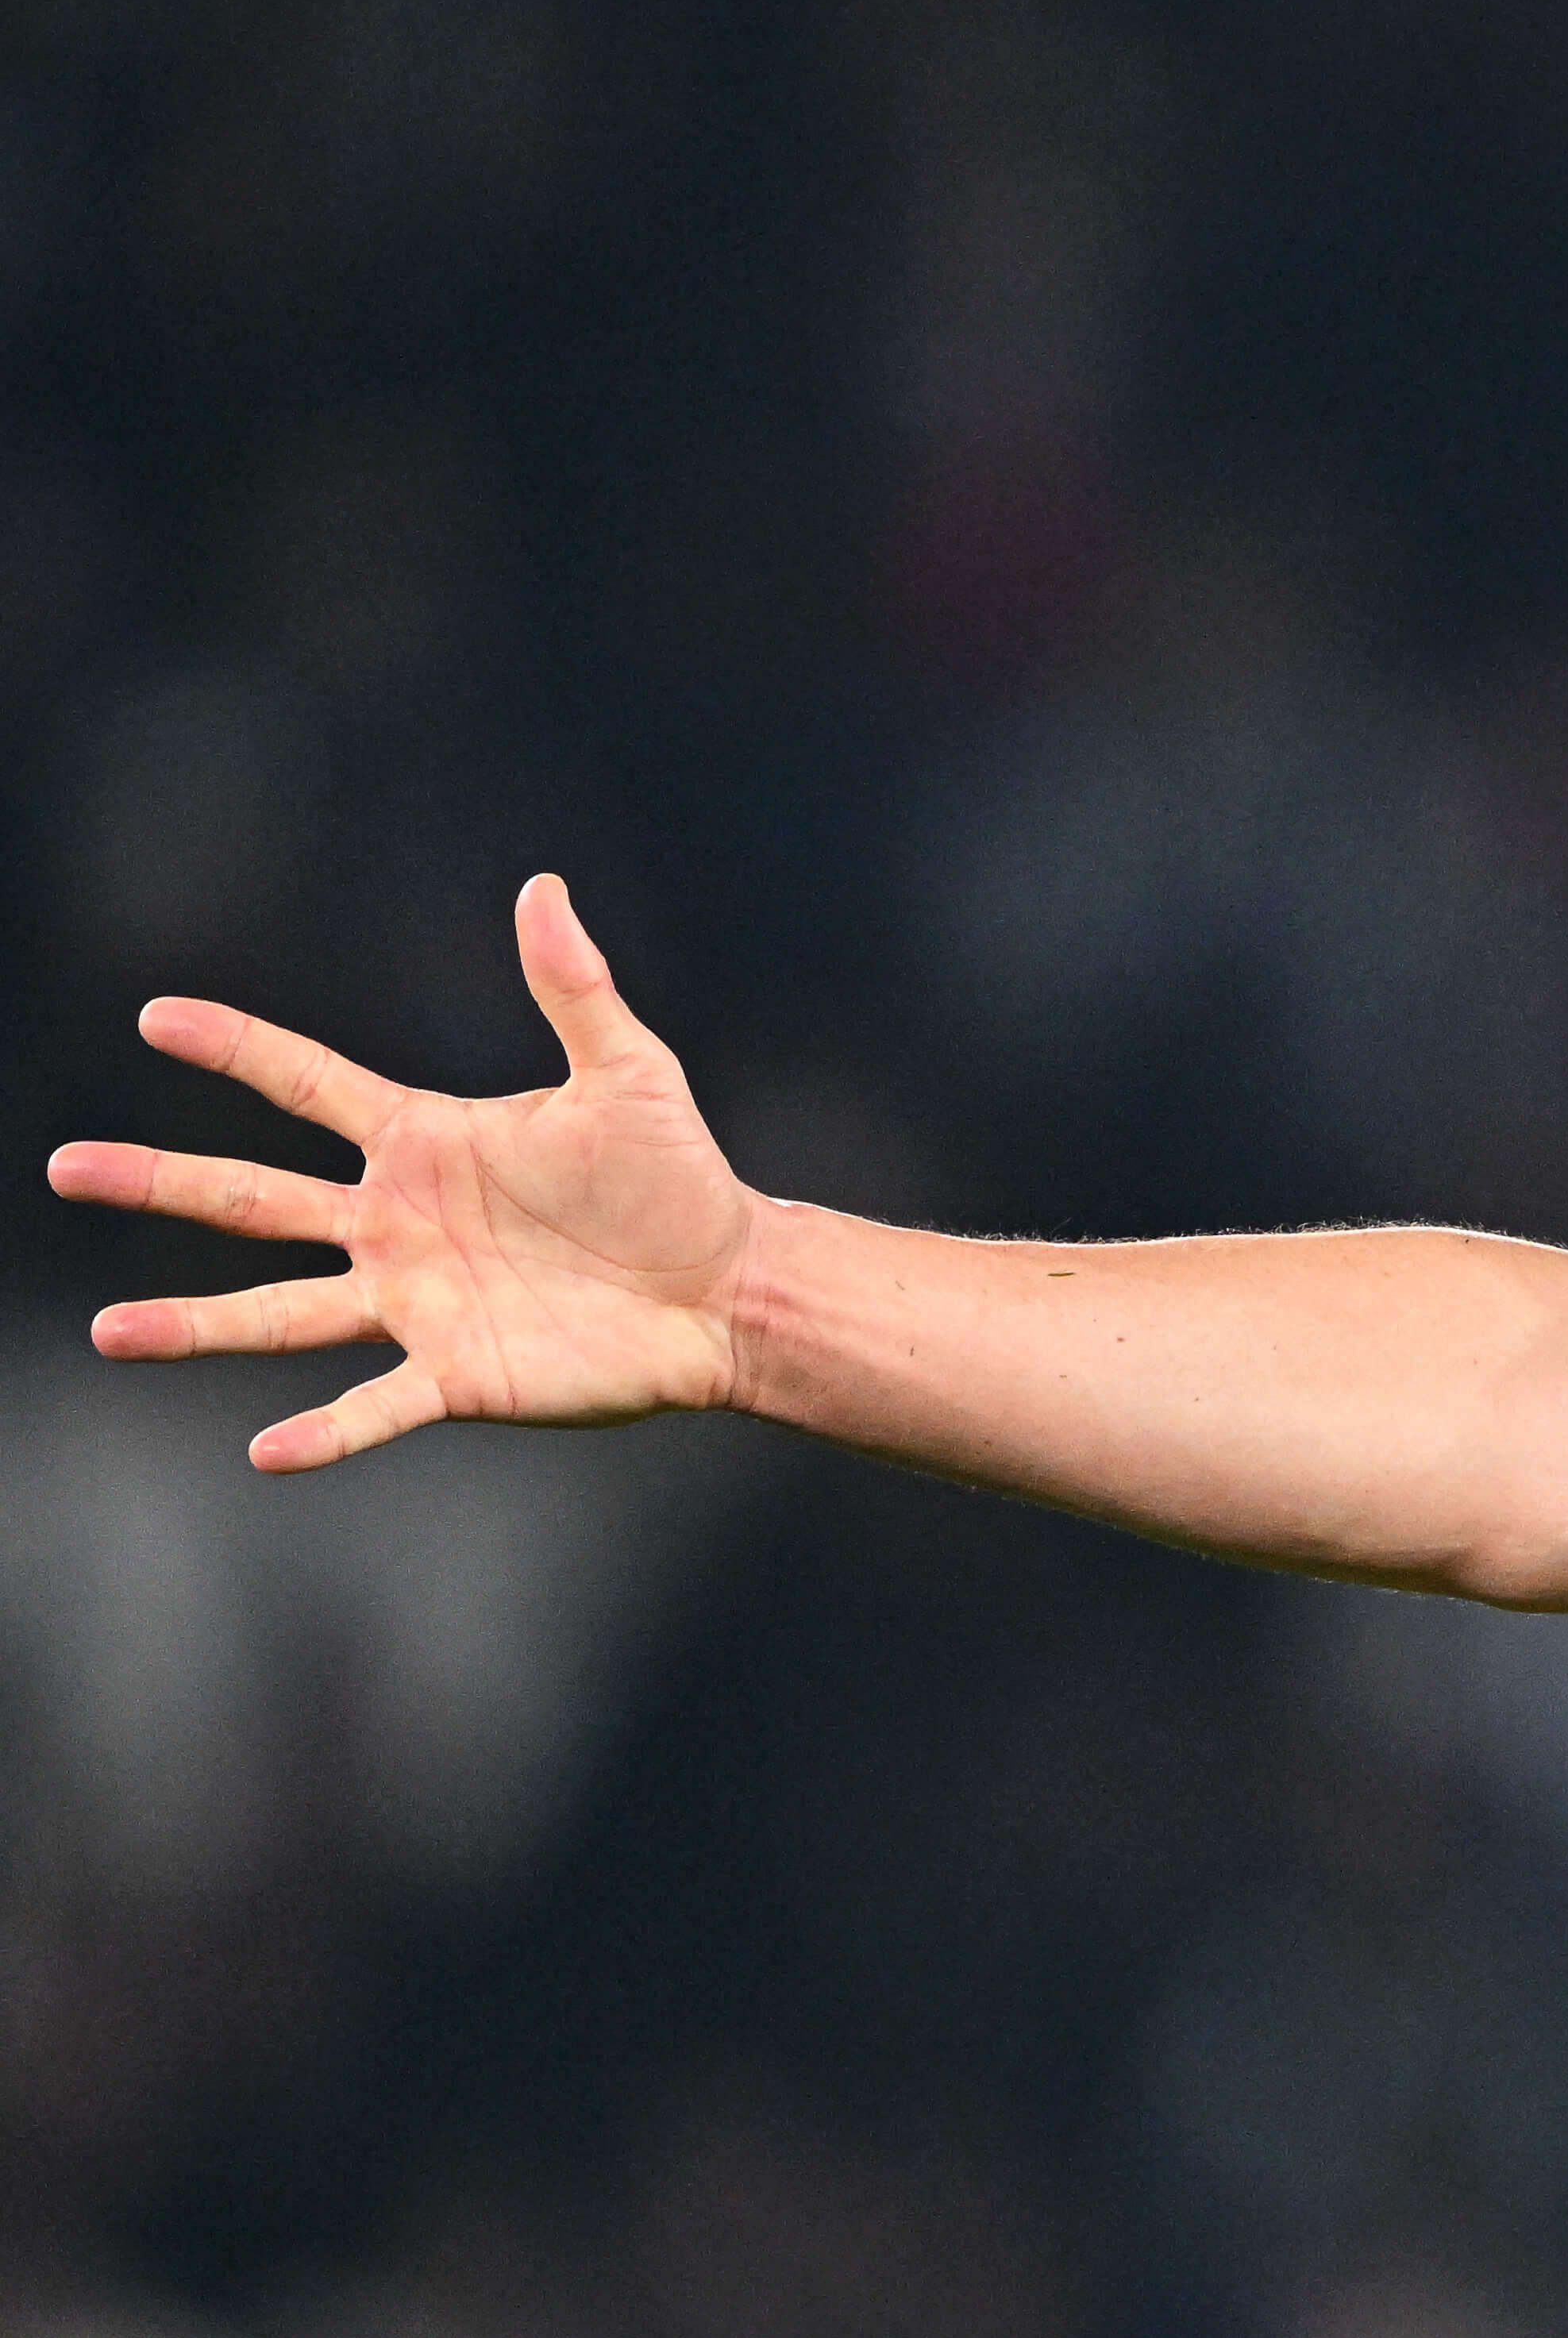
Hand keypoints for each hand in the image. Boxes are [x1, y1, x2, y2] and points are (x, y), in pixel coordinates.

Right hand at [47, 876, 764, 1469]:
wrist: (728, 1287)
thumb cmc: (679, 1179)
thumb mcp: (630, 1072)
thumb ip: (574, 986)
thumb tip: (544, 887)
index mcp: (425, 1142)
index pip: (306, 1083)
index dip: (236, 1049)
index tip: (156, 1017)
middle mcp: (396, 1222)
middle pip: (253, 1199)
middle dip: (161, 1180)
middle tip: (68, 1164)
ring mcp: (416, 1301)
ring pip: (279, 1311)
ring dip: (194, 1324)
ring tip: (110, 1330)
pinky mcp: (456, 1374)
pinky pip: (374, 1408)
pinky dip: (324, 1431)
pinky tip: (265, 1451)